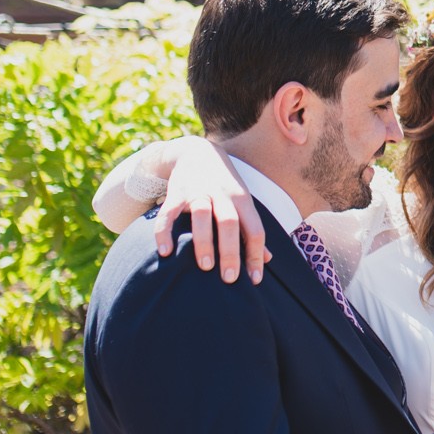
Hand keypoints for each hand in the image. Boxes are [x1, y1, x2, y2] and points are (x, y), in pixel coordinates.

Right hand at [152, 137, 266, 283]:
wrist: (196, 152)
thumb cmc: (225, 185)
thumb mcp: (243, 202)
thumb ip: (252, 230)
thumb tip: (268, 260)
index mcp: (242, 200)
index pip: (255, 229)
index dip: (257, 255)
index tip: (255, 281)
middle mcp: (221, 196)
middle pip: (230, 223)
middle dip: (231, 252)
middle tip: (230, 279)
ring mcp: (197, 193)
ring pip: (202, 216)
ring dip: (204, 242)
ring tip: (205, 267)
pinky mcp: (175, 194)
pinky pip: (168, 214)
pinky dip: (165, 233)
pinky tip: (166, 252)